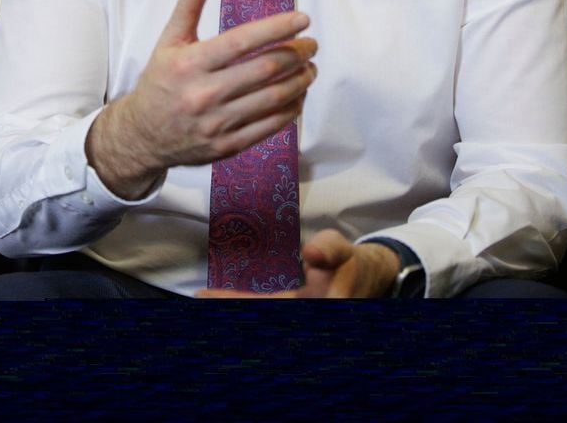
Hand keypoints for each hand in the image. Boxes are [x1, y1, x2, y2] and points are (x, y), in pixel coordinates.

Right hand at [86, 0, 316, 198]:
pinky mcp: (227, 147)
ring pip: (272, 99)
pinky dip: (290, 110)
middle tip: (312, 44)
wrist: (142, 136)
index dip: (276, 28)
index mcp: (191, 64)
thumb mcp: (169, 41)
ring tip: (310, 68)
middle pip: (264, 70)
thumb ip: (188, 5)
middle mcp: (205, 94)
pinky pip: (268, 127)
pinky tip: (298, 96)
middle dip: (296, 54)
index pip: (242, 41)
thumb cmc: (160, 81)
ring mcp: (217, 123)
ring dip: (299, 81)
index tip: (302, 19)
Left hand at [197, 230, 399, 298]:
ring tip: (205, 299)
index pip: (264, 306)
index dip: (234, 302)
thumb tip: (310, 254)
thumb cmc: (351, 264)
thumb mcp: (343, 250)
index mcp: (310, 306)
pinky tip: (226, 300)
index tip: (204, 295)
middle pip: (256, 316)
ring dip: (236, 307)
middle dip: (227, 308)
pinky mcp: (293, 312)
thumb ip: (329, 250)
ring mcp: (297, 316)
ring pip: (258, 316)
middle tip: (197, 297)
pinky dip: (245, 305)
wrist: (369, 280)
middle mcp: (299, 316)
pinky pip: (264, 310)